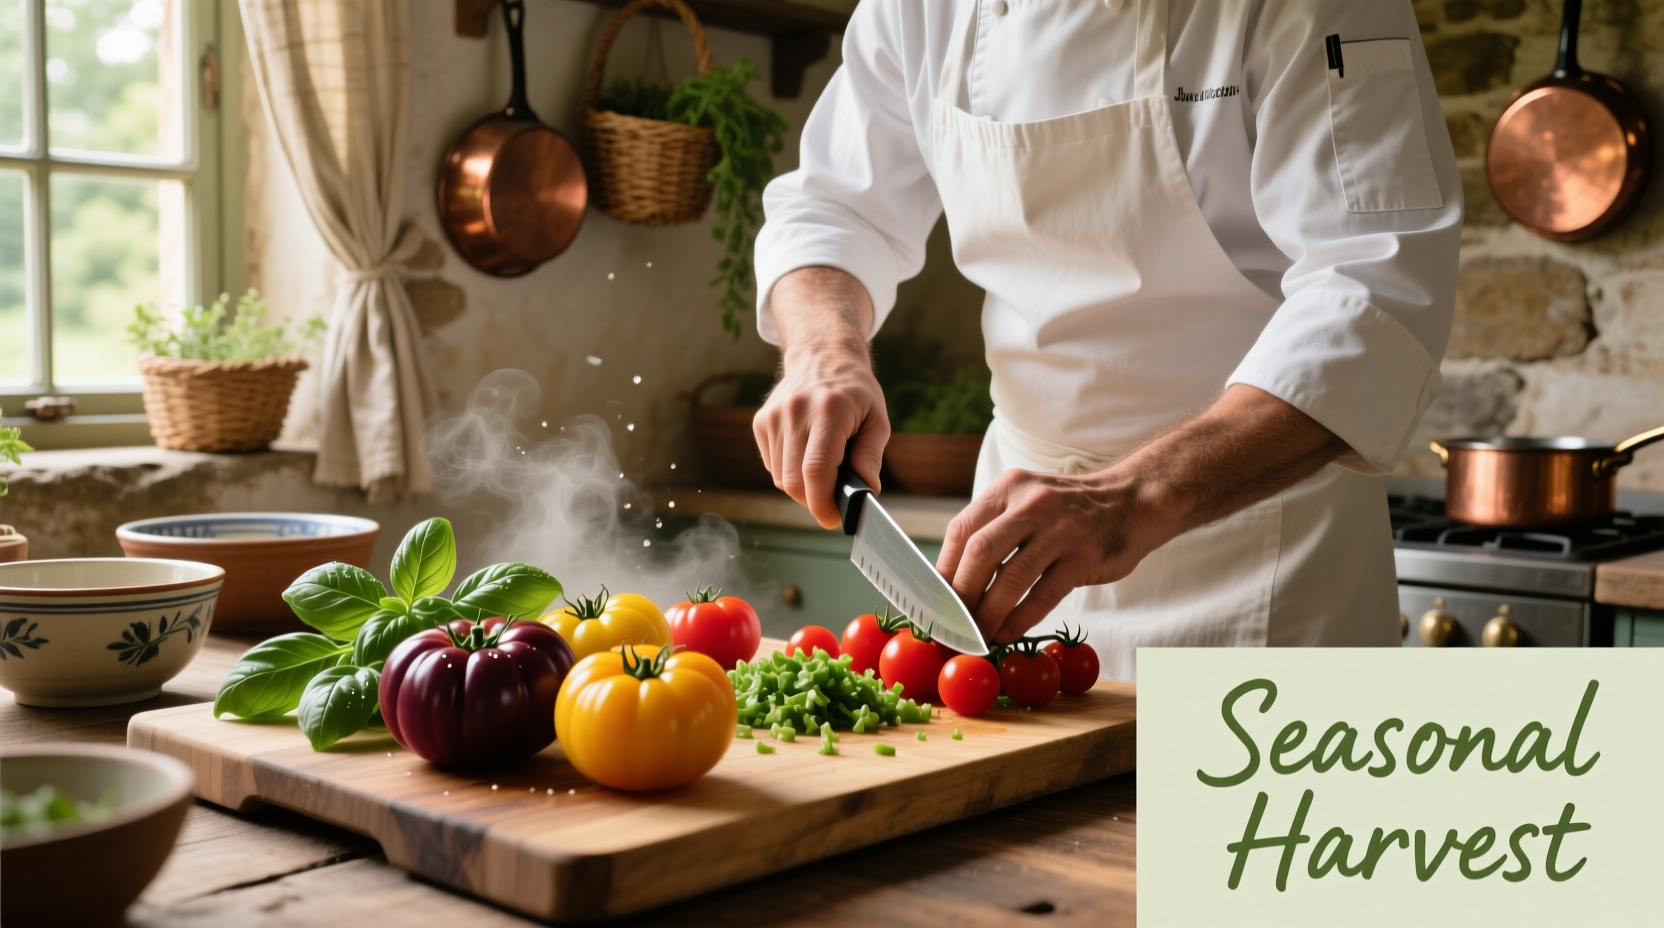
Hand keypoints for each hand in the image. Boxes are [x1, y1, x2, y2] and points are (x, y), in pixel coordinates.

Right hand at [753, 267, 887, 527]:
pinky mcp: (761, 422)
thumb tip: (866, 490)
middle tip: (833, 502)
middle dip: (814, 501)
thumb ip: (871, 455)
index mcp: (829, 410)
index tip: (833, 519)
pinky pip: (773, 465)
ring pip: (781, 478)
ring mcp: (773, 416)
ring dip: (802, 487)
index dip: (822, 503)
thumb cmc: (855, 391)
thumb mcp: (877, 418)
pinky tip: (806, 456)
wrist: (822, 355)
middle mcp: (795, 412)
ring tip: (824, 473)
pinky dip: (790, 472)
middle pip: (794, 480)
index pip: (816, 469)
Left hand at [936, 468, 1175, 644]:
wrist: (1131, 500)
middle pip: (980, 553)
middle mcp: (1031, 504)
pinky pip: (1044, 594)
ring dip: (988, 613)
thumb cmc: (1068, 511)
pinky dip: (1020, 619)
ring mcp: (1061, 529)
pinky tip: (1007, 633)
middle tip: (952, 623)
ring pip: (1011, 577)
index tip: (934, 600)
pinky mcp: (1085, 556)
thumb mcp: (1027, 501)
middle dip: (961, 595)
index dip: (944, 570)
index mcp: (1008, 488)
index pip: (961, 530)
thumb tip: (953, 580)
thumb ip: (994, 529)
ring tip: (978, 635)